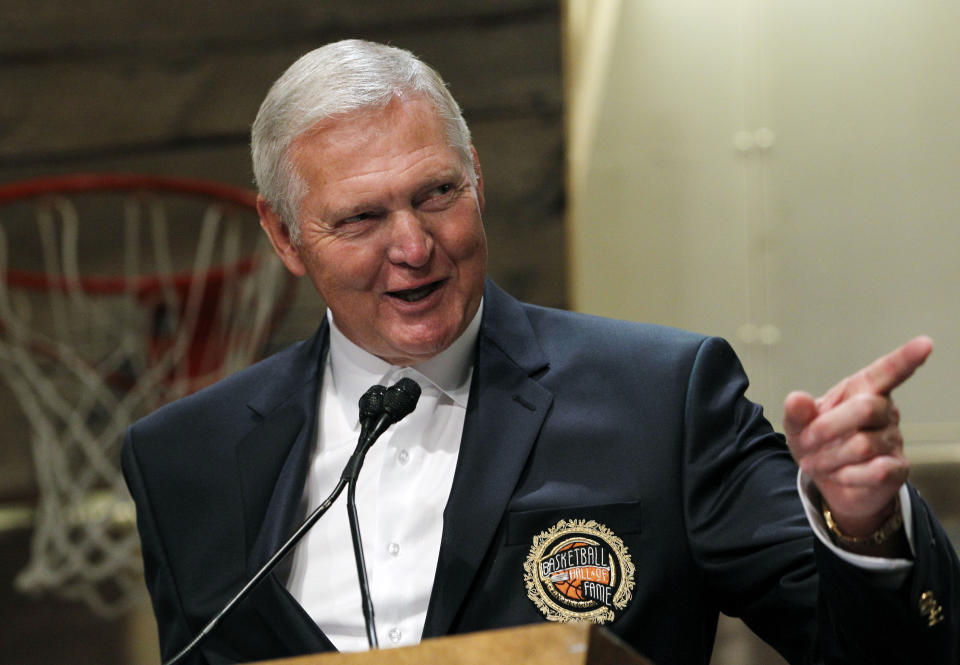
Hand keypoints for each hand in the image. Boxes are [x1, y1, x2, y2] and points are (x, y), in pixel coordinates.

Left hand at [783, 336, 932, 545]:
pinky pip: (876, 471)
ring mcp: (893, 439)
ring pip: (863, 445)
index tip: (925, 344)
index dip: (905, 358)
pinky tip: (840, 475)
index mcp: (861, 390)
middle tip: (806, 442)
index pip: (886, 371)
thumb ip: (796, 412)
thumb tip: (797, 399)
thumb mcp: (798, 426)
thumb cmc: (818, 443)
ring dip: (830, 457)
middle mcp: (884, 410)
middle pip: (866, 408)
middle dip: (828, 427)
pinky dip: (848, 475)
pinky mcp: (898, 468)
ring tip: (817, 462)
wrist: (831, 483)